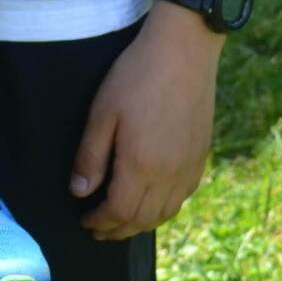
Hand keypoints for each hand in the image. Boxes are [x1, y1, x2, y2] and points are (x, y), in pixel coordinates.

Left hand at [70, 5, 220, 238]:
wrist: (184, 51)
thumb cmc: (136, 77)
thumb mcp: (102, 113)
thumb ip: (90, 157)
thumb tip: (79, 193)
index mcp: (142, 166)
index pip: (120, 211)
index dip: (101, 222)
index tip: (85, 222)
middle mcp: (170, 174)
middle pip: (144, 219)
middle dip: (118, 230)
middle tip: (99, 230)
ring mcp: (190, 166)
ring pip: (167, 212)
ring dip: (142, 223)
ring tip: (123, 222)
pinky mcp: (202, 155)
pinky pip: (183, 196)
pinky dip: (165, 208)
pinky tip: (153, 201)